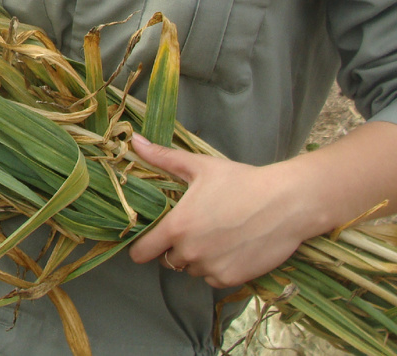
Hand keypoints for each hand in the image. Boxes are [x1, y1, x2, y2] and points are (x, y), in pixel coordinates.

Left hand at [127, 134, 315, 287]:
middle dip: (175, 247)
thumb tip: (133, 140)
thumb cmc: (240, 181)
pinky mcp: (232, 278)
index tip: (147, 241)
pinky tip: (229, 248)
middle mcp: (190, 252)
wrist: (287, 203)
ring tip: (215, 235)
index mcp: (177, 227)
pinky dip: (216, 267)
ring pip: (191, 269)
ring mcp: (211, 268)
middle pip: (168, 259)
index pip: (142, 252)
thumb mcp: (199, 166)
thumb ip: (162, 158)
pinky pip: (213, 278)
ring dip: (196, 258)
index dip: (140, 247)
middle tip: (193, 228)